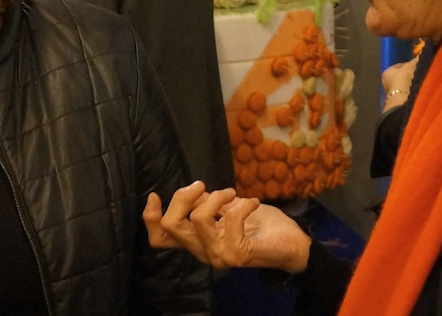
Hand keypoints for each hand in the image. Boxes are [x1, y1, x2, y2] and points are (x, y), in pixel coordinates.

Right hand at [144, 182, 310, 272]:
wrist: (292, 245)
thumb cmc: (260, 226)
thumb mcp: (228, 210)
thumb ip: (208, 205)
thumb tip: (194, 192)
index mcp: (196, 242)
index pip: (160, 238)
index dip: (150, 216)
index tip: (155, 194)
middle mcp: (202, 252)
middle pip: (171, 225)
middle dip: (183, 196)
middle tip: (202, 185)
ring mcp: (218, 255)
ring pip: (198, 218)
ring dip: (216, 197)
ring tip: (232, 193)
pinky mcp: (237, 254)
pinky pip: (230, 219)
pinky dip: (242, 204)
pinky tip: (253, 203)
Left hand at [381, 54, 417, 111]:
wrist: (402, 98)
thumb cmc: (403, 79)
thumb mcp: (410, 66)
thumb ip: (415, 60)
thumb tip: (421, 54)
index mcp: (387, 72)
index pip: (399, 65)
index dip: (409, 64)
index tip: (417, 65)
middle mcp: (386, 82)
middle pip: (401, 75)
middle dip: (410, 74)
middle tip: (420, 73)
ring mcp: (391, 92)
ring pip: (403, 84)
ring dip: (411, 83)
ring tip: (420, 81)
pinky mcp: (397, 100)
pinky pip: (405, 92)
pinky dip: (411, 90)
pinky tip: (418, 90)